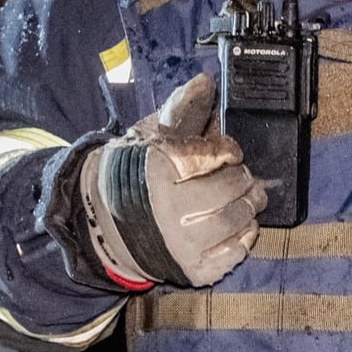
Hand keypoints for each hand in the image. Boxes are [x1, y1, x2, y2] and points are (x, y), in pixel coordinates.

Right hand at [78, 73, 266, 287]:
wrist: (102, 221)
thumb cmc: (134, 173)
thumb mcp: (152, 136)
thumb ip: (183, 110)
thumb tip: (205, 82)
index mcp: (159, 169)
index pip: (213, 156)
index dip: (229, 151)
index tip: (230, 151)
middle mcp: (169, 208)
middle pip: (227, 190)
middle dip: (243, 180)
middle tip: (245, 177)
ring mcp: (179, 243)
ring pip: (232, 223)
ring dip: (248, 209)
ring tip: (249, 200)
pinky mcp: (188, 269)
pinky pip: (229, 257)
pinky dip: (242, 241)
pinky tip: (242, 228)